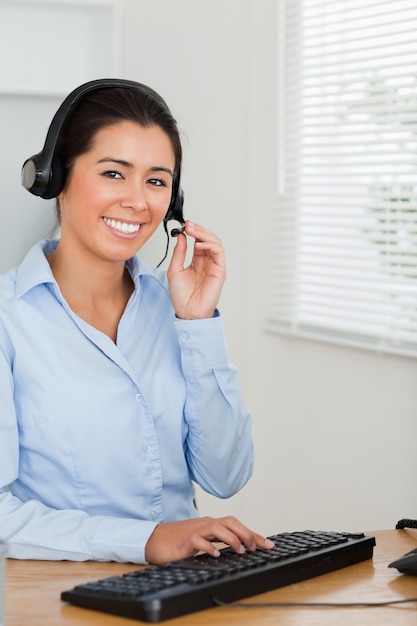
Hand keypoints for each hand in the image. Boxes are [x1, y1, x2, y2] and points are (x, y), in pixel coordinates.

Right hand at [144, 515, 274, 564]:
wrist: (153, 540)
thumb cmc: (177, 541)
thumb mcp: (202, 540)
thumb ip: (217, 541)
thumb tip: (238, 549)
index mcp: (211, 524)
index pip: (236, 524)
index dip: (253, 534)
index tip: (269, 544)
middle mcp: (205, 524)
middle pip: (230, 521)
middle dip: (246, 533)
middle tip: (255, 547)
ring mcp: (195, 530)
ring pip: (217, 527)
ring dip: (231, 538)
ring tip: (240, 550)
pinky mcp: (184, 540)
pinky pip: (198, 540)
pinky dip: (208, 546)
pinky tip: (216, 554)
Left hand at [167, 221, 225, 319]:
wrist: (187, 312)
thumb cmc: (181, 296)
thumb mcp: (174, 270)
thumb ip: (179, 252)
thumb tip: (181, 236)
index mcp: (197, 261)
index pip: (198, 240)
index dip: (192, 231)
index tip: (184, 225)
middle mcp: (207, 261)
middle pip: (208, 238)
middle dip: (198, 229)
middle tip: (188, 224)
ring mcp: (214, 265)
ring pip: (215, 242)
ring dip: (204, 234)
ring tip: (192, 230)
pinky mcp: (220, 271)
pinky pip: (219, 252)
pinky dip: (210, 245)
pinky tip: (199, 244)